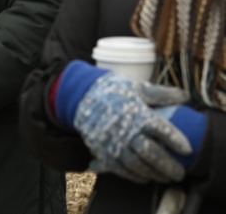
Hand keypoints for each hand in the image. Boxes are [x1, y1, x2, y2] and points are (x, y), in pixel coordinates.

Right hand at [73, 71, 191, 182]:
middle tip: (180, 173)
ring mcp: (112, 142)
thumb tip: (185, 96)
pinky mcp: (102, 151)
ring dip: (154, 174)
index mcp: (136, 112)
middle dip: (168, 165)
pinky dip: (135, 176)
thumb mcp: (137, 88)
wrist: (80, 96)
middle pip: (151, 153)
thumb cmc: (113, 91)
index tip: (187, 150)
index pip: (161, 129)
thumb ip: (161, 95)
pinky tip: (146, 178)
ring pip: (137, 165)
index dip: (176, 141)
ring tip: (165, 178)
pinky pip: (121, 169)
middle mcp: (124, 129)